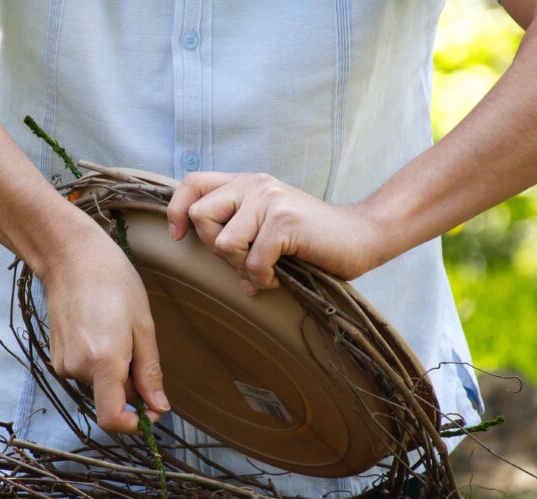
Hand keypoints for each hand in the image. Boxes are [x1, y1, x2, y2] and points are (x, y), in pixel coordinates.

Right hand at [39, 217, 169, 433]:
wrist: (71, 257)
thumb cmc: (113, 282)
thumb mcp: (143, 326)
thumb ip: (149, 372)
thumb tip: (159, 407)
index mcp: (103, 362)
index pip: (112, 419)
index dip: (135, 424)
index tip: (152, 413)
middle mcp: (78, 368)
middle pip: (112, 399)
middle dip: (131, 385)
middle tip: (138, 346)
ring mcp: (63, 364)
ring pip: (100, 385)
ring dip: (115, 371)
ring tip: (117, 332)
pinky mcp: (56, 358)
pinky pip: (87, 373)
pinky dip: (100, 363)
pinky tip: (101, 331)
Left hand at [166, 172, 387, 294]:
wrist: (360, 237)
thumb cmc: (310, 239)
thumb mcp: (266, 225)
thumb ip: (236, 229)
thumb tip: (200, 249)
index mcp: (246, 183)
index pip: (192, 182)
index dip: (176, 210)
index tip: (178, 236)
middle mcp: (255, 184)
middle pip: (200, 216)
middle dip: (214, 249)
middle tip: (244, 259)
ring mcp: (270, 200)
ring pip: (223, 242)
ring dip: (242, 266)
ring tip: (266, 268)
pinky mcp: (284, 221)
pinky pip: (253, 260)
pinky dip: (263, 278)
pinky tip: (279, 276)